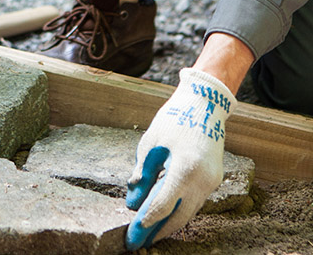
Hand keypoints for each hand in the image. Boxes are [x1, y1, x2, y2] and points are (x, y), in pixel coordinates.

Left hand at [125, 68, 235, 249]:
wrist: (205, 105)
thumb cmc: (174, 120)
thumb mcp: (151, 144)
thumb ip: (142, 174)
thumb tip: (133, 201)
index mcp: (185, 168)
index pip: (163, 204)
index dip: (146, 222)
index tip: (132, 236)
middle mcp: (203, 180)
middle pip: (179, 217)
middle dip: (157, 232)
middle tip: (136, 244)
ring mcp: (212, 182)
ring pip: (188, 213)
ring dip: (167, 225)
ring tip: (146, 235)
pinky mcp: (214, 181)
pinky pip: (194, 203)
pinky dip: (178, 212)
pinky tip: (162, 217)